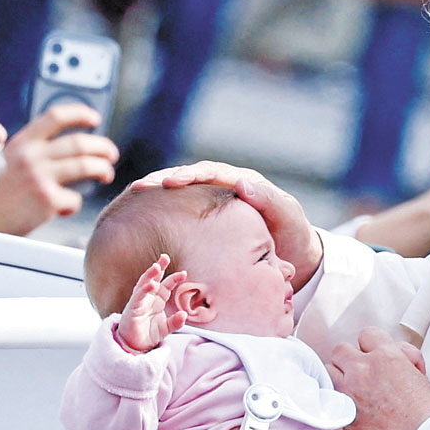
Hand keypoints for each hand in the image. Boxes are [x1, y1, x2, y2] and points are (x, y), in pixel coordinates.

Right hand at [0, 103, 118, 234]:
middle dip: (102, 147)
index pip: (55, 117)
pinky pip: (74, 200)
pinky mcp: (46, 200)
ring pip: (85, 166)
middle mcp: (31, 155)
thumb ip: (27, 147)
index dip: (79, 114)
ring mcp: (39, 177)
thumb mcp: (2, 159)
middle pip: (79, 143)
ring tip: (106, 174)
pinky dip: (73, 205)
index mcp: (21, 142)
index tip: (95, 118)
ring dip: (102, 169)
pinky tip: (64, 209)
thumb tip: (57, 136)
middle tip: (111, 154)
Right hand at [117, 254, 186, 351]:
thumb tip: (184, 314)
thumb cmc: (148, 334)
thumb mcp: (166, 328)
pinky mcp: (132, 309)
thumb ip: (176, 322)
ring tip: (157, 267)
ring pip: (143, 285)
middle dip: (158, 268)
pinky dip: (144, 290)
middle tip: (165, 257)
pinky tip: (151, 284)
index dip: (173, 278)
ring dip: (150, 275)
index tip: (184, 273)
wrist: (135, 348)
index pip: (165, 285)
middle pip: (153, 279)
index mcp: (156, 300)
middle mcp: (147, 299)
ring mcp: (139, 303)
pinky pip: (138, 297)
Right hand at [134, 161, 321, 288]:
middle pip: (189, 180)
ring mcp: (214, 207)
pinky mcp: (207, 224)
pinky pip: (183, 215)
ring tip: (133, 199)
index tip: (170, 183)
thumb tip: (241, 183)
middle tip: (140, 188)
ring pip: (182, 197)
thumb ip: (270, 201)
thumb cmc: (293, 235)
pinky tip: (144, 222)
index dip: (189, 175)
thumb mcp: (288, 217)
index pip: (210, 173)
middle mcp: (225, 190)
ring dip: (159, 197)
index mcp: (241, 183)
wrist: (296, 256)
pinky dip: (164, 215)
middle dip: (163, 181)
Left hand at [328, 327, 429, 429]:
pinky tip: (350, 412)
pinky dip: (337, 405)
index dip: (371, 347)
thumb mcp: (420, 377)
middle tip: (361, 375)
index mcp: (386, 357)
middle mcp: (363, 371)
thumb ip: (403, 360)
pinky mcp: (341, 417)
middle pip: (341, 351)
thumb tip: (395, 355)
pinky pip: (328, 402)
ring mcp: (348, 394)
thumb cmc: (427, 417)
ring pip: (328, 373)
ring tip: (353, 394)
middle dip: (350, 361)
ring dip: (339, 380)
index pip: (367, 335)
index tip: (373, 357)